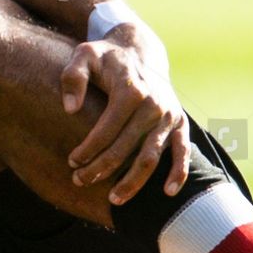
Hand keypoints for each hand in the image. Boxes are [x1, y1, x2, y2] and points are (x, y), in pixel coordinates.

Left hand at [59, 25, 189, 203]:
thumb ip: (73, 77)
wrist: (138, 52)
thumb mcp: (84, 55)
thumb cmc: (105, 59)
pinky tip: (167, 192)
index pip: (107, 128)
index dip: (89, 149)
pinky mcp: (180, 123)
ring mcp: (169, 115)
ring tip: (113, 200)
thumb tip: (70, 109)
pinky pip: (182, 151)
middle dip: (101, 168)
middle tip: (80, 181)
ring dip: (133, 181)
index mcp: (131, 87)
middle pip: (126, 147)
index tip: (72, 162)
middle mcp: (154, 103)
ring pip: (151, 156)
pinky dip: (178, 172)